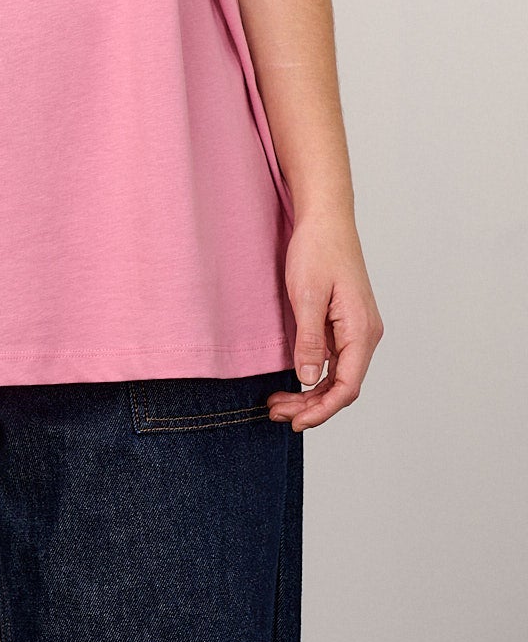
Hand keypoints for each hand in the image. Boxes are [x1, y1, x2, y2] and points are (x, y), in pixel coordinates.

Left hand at [267, 212, 384, 430]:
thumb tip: (310, 379)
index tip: (295, 423)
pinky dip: (315, 374)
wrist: (326, 218)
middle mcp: (365, 334)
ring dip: (311, 393)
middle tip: (276, 414)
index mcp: (361, 331)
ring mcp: (357, 329)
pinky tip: (294, 381)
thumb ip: (310, 340)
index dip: (321, 411)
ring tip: (279, 403)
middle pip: (342, 386)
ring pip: (338, 375)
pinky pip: (335, 359)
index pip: (346, 387)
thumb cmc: (318, 249)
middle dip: (311, 406)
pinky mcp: (346, 322)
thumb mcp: (307, 295)